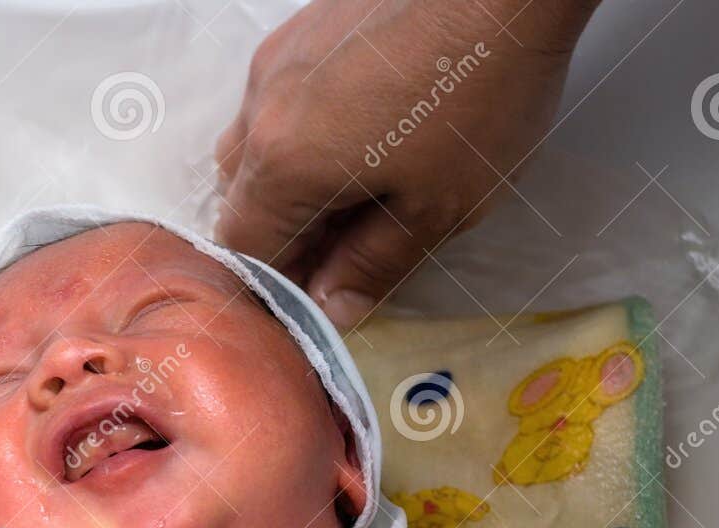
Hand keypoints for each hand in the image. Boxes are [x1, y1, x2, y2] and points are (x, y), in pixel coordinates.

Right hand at [214, 0, 598, 327]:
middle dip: (285, 231)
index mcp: (282, 164)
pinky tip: (369, 128)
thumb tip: (331, 309)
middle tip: (353, 245)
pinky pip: (282, 98)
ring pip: (257, 143)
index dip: (280, 284)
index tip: (326, 293)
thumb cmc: (478, 95)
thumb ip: (374, 266)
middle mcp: (262, 107)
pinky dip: (307, 130)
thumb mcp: (437, 208)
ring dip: (293, 179)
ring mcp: (279, 59)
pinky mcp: (305, 27)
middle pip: (240, 196)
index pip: (244, 249)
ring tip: (363, 184)